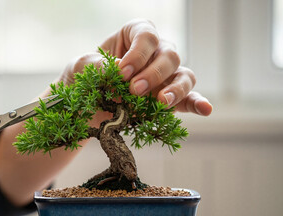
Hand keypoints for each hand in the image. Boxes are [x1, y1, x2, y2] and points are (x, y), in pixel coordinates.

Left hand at [59, 19, 211, 115]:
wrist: (84, 102)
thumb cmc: (85, 75)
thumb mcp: (81, 66)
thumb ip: (95, 65)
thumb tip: (115, 69)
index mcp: (135, 35)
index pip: (147, 35)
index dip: (138, 53)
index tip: (122, 71)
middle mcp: (155, 52)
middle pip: (169, 55)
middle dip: (153, 73)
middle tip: (133, 90)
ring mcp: (165, 76)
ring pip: (184, 75)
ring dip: (175, 89)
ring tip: (160, 102)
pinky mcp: (169, 99)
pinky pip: (189, 99)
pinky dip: (198, 104)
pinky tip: (205, 110)